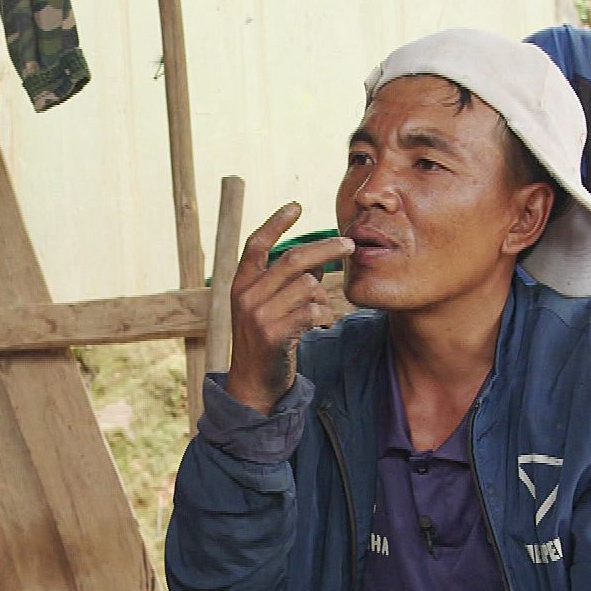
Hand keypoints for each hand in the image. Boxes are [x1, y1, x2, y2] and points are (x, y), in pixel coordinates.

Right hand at [225, 203, 355, 413]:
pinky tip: (323, 323)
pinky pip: (311, 311)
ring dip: (324, 296)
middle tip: (349, 245)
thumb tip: (320, 262)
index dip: (276, 223)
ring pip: (307, 285)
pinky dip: (324, 314)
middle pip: (292, 259)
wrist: (252, 385)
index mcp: (240, 284)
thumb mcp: (267, 308)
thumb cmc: (265, 342)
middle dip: (326, 249)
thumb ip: (287, 283)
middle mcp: (245, 295)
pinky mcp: (273, 334)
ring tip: (324, 311)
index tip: (296, 205)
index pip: (256, 244)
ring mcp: (258, 314)